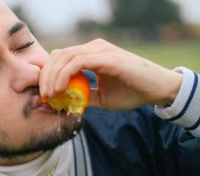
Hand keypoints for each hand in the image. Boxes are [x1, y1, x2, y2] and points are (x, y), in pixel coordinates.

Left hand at [39, 39, 182, 109]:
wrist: (156, 90)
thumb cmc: (132, 92)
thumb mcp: (102, 97)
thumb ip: (85, 97)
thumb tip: (68, 104)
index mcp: (91, 55)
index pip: (61, 58)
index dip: (48, 75)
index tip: (44, 94)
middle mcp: (94, 48)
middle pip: (59, 55)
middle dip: (46, 76)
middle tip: (43, 96)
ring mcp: (100, 50)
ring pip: (65, 56)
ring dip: (52, 76)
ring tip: (49, 95)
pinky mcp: (106, 57)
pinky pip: (78, 62)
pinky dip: (64, 75)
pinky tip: (59, 89)